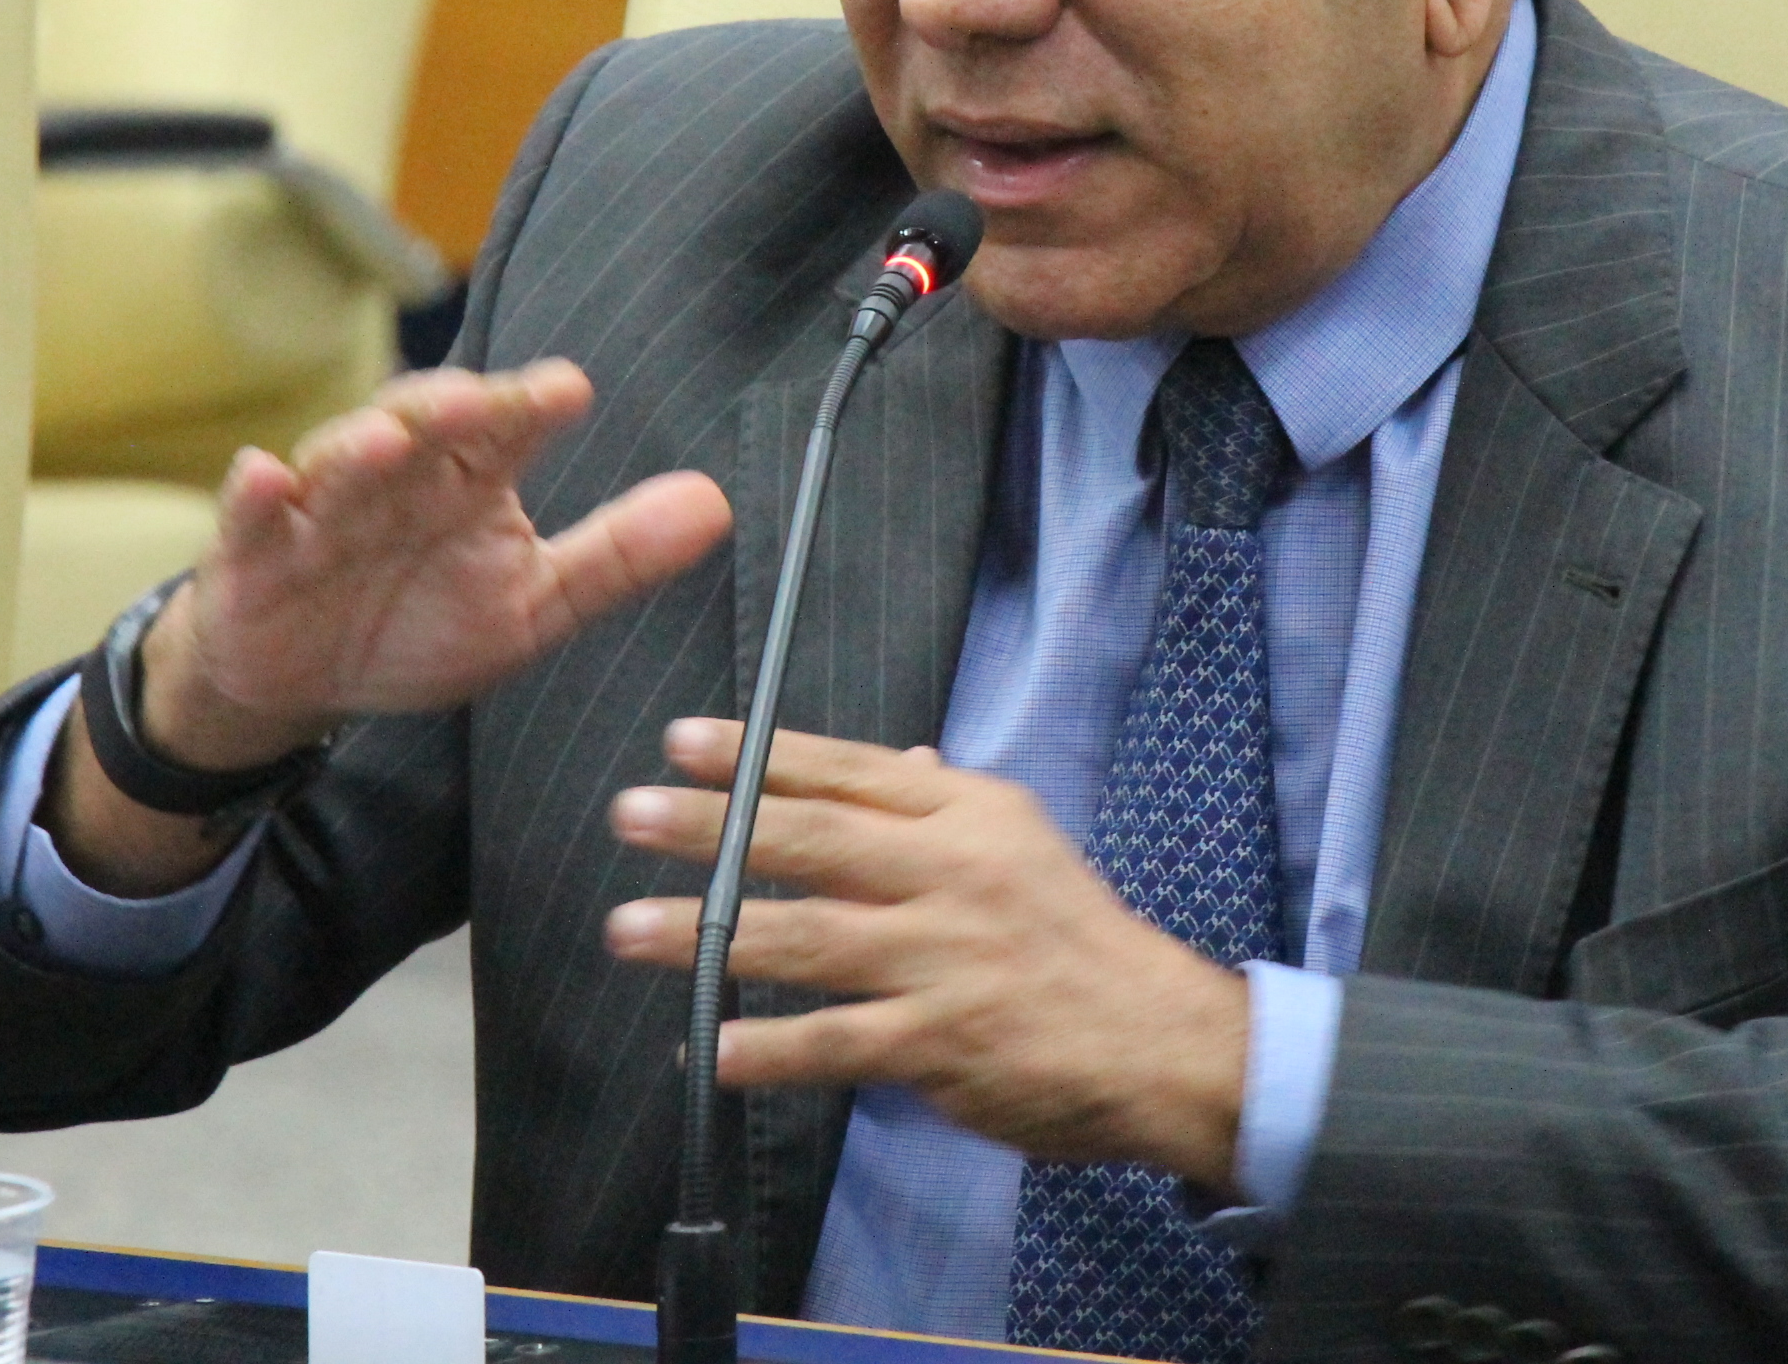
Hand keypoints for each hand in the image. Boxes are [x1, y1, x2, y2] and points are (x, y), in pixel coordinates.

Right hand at [152, 362, 731, 763]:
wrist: (307, 684)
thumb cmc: (418, 624)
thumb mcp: (531, 603)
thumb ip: (618, 555)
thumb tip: (716, 502)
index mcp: (467, 479)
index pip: (504, 430)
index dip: (531, 407)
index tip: (569, 391)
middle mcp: (398, 476)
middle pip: (422, 423)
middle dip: (449, 410)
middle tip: (482, 401)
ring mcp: (321, 509)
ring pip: (340, 462)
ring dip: (360, 446)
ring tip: (388, 440)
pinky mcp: (253, 553)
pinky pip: (248, 518)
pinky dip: (251, 496)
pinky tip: (261, 477)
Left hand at [604, 721, 1250, 1192]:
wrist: (1158, 1041)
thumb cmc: (1077, 940)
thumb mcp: (1020, 846)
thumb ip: (945, 808)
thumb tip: (900, 761)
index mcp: (969, 814)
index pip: (849, 770)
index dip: (758, 755)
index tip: (680, 741)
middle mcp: (951, 871)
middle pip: (812, 839)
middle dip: (712, 825)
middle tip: (630, 813)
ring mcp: (944, 957)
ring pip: (806, 935)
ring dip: (709, 935)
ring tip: (628, 929)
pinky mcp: (941, 1041)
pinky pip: (837, 1040)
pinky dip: (770, 1046)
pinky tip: (710, 1046)